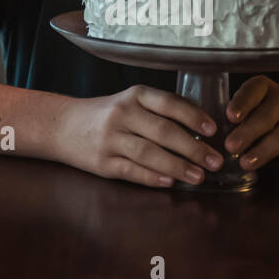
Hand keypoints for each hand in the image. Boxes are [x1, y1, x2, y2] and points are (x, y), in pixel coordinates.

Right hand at [58, 85, 224, 187]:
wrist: (62, 126)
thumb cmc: (107, 114)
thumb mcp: (131, 102)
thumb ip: (161, 111)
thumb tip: (203, 128)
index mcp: (135, 96)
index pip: (169, 103)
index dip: (193, 116)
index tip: (213, 130)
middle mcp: (122, 114)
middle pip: (163, 131)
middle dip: (194, 148)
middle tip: (216, 161)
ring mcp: (110, 139)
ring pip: (149, 153)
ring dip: (178, 166)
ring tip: (199, 176)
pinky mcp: (102, 163)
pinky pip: (131, 171)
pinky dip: (152, 177)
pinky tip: (170, 182)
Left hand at [224, 77, 278, 183]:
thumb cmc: (276, 107)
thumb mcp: (260, 100)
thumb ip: (240, 112)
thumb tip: (211, 135)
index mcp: (266, 88)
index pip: (254, 90)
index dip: (242, 103)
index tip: (230, 116)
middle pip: (266, 116)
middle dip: (248, 132)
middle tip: (230, 146)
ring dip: (265, 150)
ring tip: (247, 164)